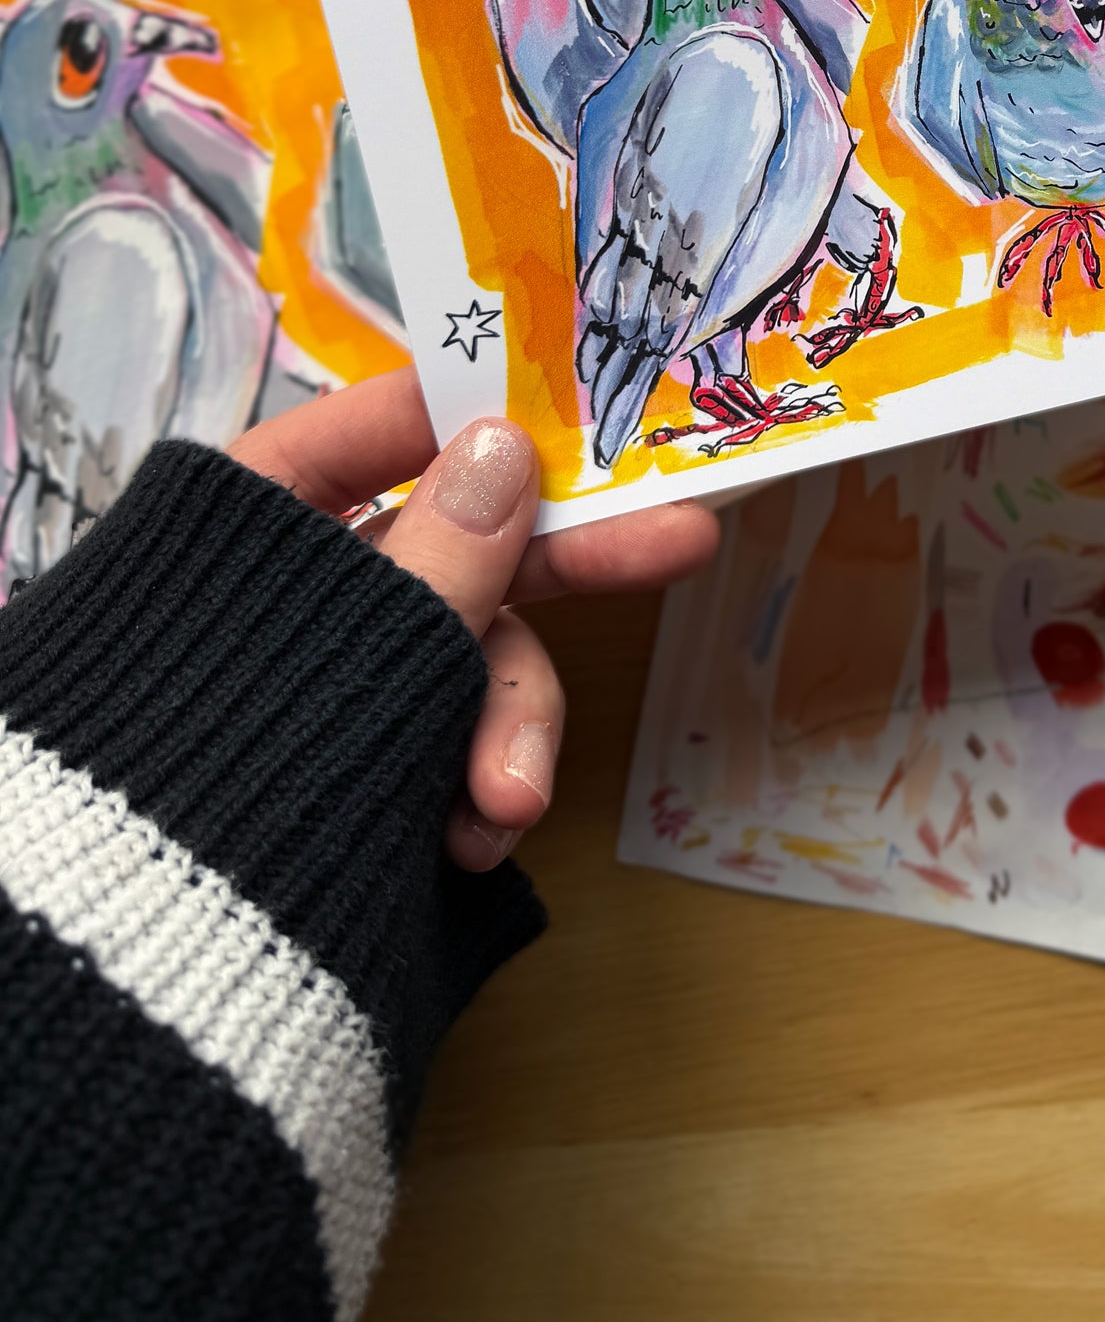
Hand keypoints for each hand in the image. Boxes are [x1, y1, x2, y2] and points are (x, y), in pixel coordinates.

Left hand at [228, 367, 717, 871]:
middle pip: (456, 548)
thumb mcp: (349, 646)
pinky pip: (447, 744)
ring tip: (507, 808)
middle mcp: (302, 593)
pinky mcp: (368, 765)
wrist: (145, 966)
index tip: (578, 415)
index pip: (374, 432)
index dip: (474, 418)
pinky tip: (473, 844)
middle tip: (682, 541)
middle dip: (564, 574)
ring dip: (508, 730)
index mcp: (253, 526)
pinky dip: (472, 791)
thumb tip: (509, 441)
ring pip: (465, 663)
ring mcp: (340, 683)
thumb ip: (442, 550)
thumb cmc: (218, 773)